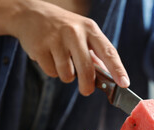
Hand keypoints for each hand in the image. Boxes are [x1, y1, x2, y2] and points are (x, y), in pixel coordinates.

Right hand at [0, 0, 128, 95]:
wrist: (30, 14)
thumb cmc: (63, 28)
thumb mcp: (83, 33)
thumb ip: (95, 55)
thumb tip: (108, 78)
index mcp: (90, 29)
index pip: (108, 52)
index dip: (118, 69)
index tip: (124, 83)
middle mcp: (74, 32)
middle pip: (87, 70)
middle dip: (88, 86)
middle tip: (87, 91)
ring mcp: (55, 39)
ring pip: (67, 74)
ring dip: (66, 76)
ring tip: (62, 62)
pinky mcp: (39, 47)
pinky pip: (51, 72)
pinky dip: (52, 70)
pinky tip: (49, 57)